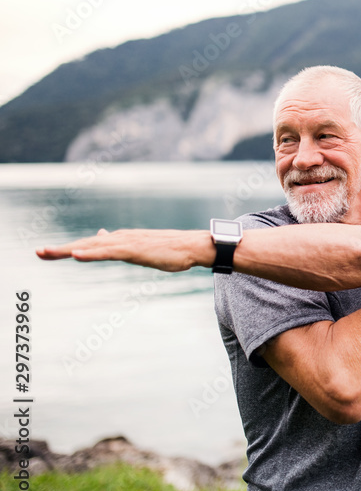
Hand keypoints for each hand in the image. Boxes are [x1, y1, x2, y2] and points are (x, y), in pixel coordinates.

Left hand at [35, 228, 213, 271]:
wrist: (193, 246)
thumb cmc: (172, 249)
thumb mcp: (143, 248)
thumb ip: (122, 245)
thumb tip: (104, 236)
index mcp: (121, 239)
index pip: (90, 244)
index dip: (69, 248)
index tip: (48, 252)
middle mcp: (120, 237)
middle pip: (85, 244)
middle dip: (61, 249)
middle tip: (38, 252)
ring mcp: (126, 242)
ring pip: (92, 246)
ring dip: (68, 250)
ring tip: (47, 253)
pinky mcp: (134, 249)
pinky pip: (108, 252)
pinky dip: (91, 253)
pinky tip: (76, 255)